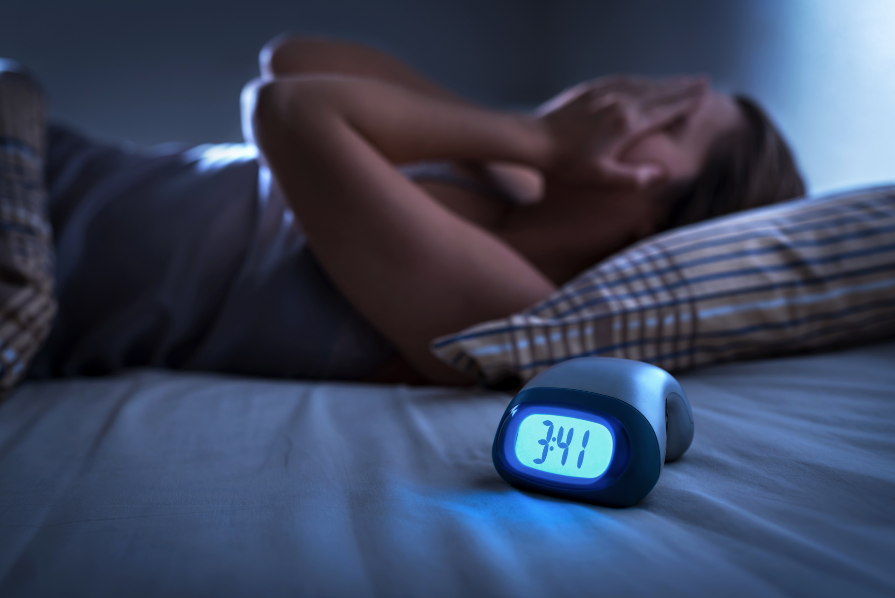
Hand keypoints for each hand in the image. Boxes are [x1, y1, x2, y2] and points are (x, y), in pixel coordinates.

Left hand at [537, 75, 707, 187]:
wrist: (535, 140)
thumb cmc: (567, 164)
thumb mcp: (601, 179)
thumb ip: (633, 178)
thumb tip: (661, 175)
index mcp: (628, 124)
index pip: (666, 111)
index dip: (686, 103)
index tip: (704, 96)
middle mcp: (621, 102)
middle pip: (660, 92)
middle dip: (682, 87)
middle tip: (702, 81)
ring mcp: (605, 93)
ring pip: (643, 83)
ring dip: (664, 81)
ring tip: (681, 79)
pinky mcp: (590, 89)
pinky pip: (623, 80)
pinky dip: (640, 79)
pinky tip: (644, 80)